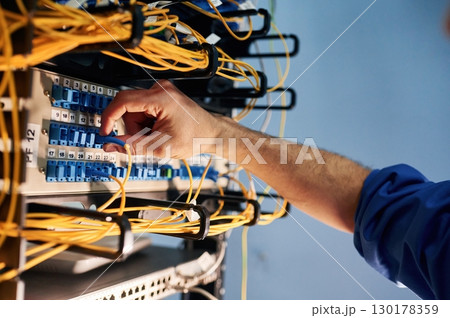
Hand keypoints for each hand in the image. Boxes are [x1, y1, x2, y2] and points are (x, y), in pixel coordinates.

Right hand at [100, 80, 219, 158]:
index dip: (109, 117)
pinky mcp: (162, 96)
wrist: (211, 133)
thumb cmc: (195, 137)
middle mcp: (159, 89)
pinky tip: (159, 129)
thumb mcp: (161, 147)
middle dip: (132, 127)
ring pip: (134, 111)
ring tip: (157, 135)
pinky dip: (146, 123)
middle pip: (128, 108)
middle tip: (147, 140)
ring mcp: (161, 91)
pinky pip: (142, 110)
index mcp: (160, 98)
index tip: (105, 132)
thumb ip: (133, 146)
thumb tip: (110, 145)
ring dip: (140, 127)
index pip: (123, 102)